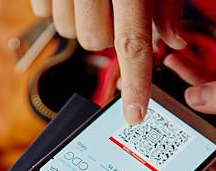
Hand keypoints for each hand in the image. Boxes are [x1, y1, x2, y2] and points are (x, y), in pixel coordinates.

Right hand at [30, 0, 185, 123]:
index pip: (132, 42)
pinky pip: (44, 12)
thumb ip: (164, 1)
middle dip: (107, 33)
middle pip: (95, 41)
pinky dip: (57, 6)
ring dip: (81, 20)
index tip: (135, 115)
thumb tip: (172, 40)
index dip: (136, 82)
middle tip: (112, 7)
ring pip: (68, 31)